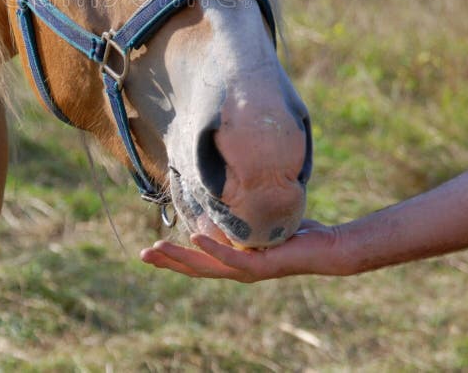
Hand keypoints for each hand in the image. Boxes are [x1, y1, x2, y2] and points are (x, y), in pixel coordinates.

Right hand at [140, 220, 345, 280]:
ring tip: (157, 248)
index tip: (150, 251)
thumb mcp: (259, 222)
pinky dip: (210, 248)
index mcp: (234, 261)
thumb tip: (221, 197)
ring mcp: (247, 270)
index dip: (173, 259)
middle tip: (143, 255)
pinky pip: (230, 257)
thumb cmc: (295, 233)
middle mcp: (237, 269)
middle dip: (167, 262)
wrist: (325, 248)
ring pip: (206, 266)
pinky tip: (192, 238)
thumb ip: (239, 218)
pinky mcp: (259, 265)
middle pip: (194, 268)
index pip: (197, 262)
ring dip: (180, 258)